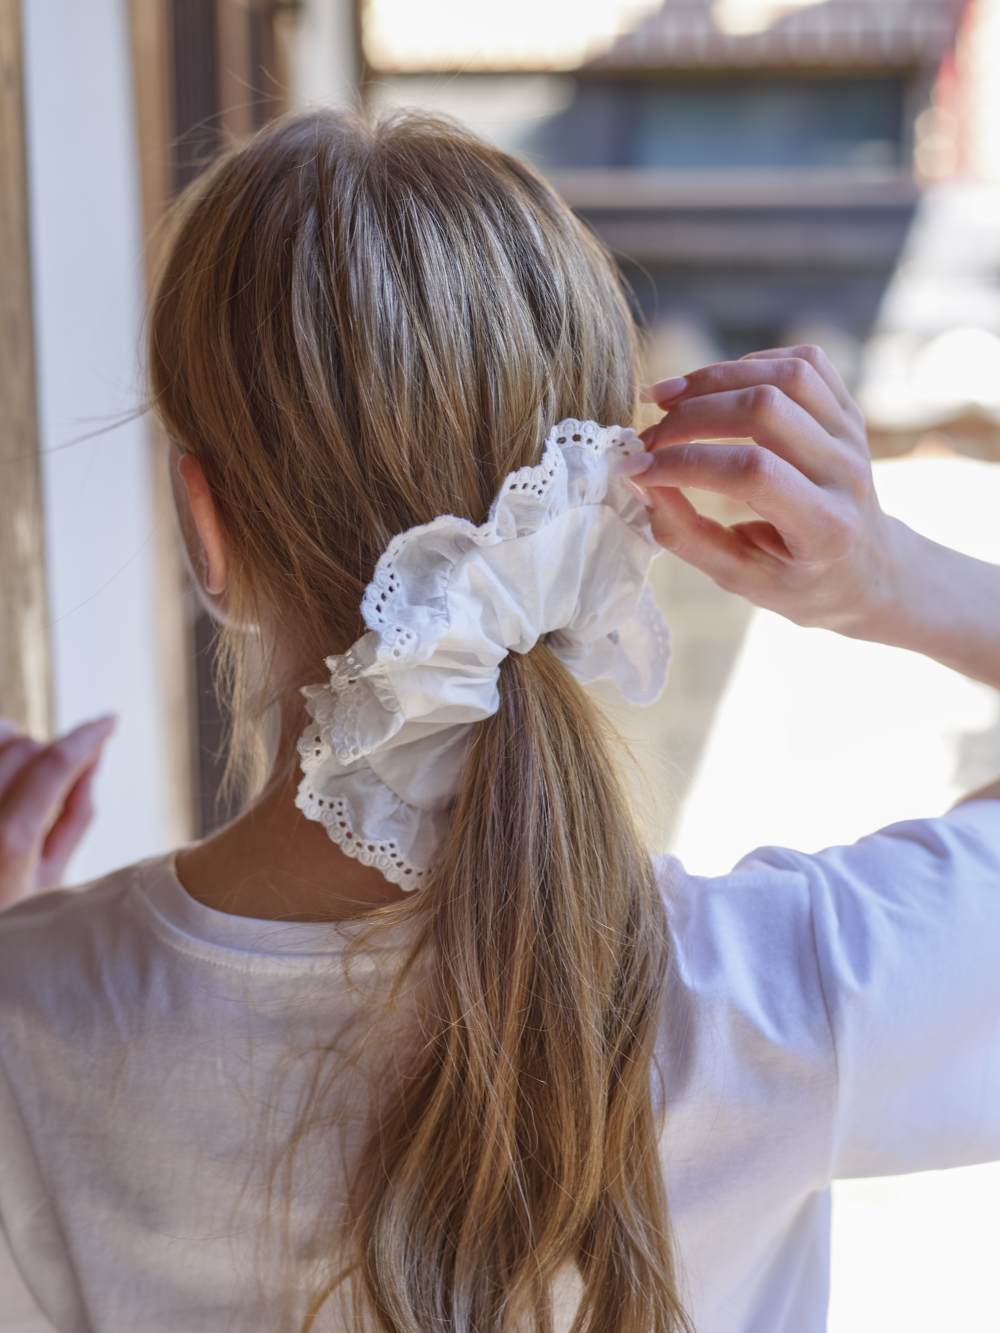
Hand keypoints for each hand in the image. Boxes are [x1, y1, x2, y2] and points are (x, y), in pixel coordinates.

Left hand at [0, 717, 114, 910]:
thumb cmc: (7, 918)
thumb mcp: (49, 878)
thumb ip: (76, 816)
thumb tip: (94, 762)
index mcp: (9, 842)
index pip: (56, 764)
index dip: (89, 735)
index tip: (110, 721)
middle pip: (23, 746)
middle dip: (49, 751)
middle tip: (56, 776)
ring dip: (14, 743)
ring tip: (20, 771)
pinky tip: (6, 776)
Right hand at [617, 345, 891, 634]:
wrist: (866, 570)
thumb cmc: (798, 583)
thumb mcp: (740, 580)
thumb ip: (688, 536)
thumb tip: (641, 483)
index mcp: (825, 527)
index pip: (752, 473)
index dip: (684, 463)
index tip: (634, 469)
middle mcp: (846, 473)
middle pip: (765, 410)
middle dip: (690, 416)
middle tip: (646, 439)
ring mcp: (853, 436)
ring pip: (785, 375)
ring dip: (714, 379)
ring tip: (668, 401)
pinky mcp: (848, 412)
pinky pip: (803, 362)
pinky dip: (749, 366)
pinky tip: (714, 389)